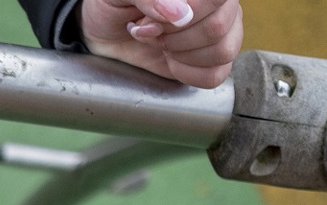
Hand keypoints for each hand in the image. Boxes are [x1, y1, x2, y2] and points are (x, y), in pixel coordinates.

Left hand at [78, 0, 242, 88]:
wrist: (105, 31)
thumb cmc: (114, 5)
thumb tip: (180, 13)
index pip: (217, 0)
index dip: (189, 14)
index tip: (154, 20)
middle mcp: (218, 6)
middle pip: (217, 28)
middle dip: (173, 37)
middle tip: (148, 31)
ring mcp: (220, 32)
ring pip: (221, 51)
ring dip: (180, 54)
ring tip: (158, 43)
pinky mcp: (210, 61)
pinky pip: (216, 74)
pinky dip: (187, 73)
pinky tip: (170, 60)